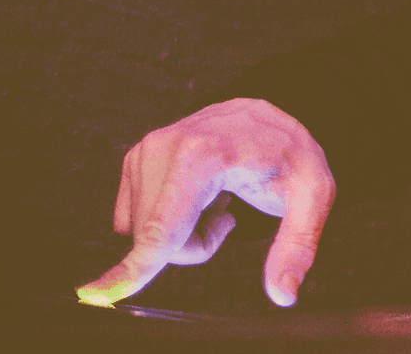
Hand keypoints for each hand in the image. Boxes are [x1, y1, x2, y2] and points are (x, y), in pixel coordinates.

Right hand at [77, 98, 335, 308]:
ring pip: (142, 233)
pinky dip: (164, 218)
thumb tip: (283, 294)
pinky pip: (134, 220)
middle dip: (191, 246)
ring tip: (216, 198)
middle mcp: (167, 146)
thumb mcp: (313, 194)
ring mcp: (147, 149)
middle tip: (228, 215)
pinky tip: (196, 193)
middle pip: (155, 240)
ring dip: (179, 232)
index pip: (164, 226)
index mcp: (207, 154)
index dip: (136, 266)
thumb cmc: (289, 154)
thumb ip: (297, 246)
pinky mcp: (135, 157)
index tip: (97, 294)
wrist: (267, 116)